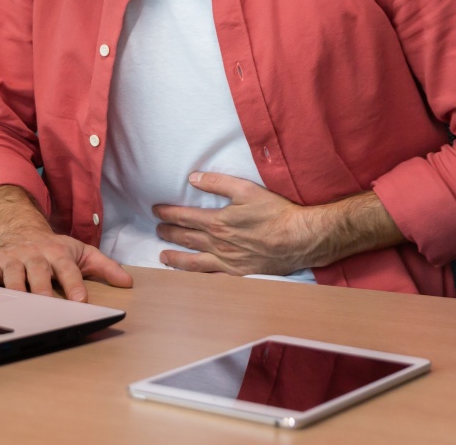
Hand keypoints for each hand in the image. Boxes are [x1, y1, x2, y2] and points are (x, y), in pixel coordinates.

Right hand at [0, 230, 132, 301]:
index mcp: (57, 252)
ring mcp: (12, 259)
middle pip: (38, 273)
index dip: (74, 285)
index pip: (67, 269)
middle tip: (48, 309)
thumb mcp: (80, 252)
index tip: (80, 301)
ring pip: (13, 277)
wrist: (17, 227)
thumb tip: (128, 282)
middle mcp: (34, 254)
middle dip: (42, 291)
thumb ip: (105, 267)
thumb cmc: (51, 247)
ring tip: (22, 310)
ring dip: (17, 292)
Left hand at [153, 172, 403, 275]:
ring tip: (162, 256)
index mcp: (218, 222)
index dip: (167, 213)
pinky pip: (212, 277)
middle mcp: (219, 244)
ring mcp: (228, 262)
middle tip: (156, 230)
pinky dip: (196, 276)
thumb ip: (217, 182)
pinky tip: (190, 276)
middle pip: (186, 238)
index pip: (185, 217)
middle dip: (168, 233)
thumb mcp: (245, 189)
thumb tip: (192, 178)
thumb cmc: (274, 212)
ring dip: (176, 258)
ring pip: (194, 262)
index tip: (155, 210)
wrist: (299, 238)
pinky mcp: (239, 274)